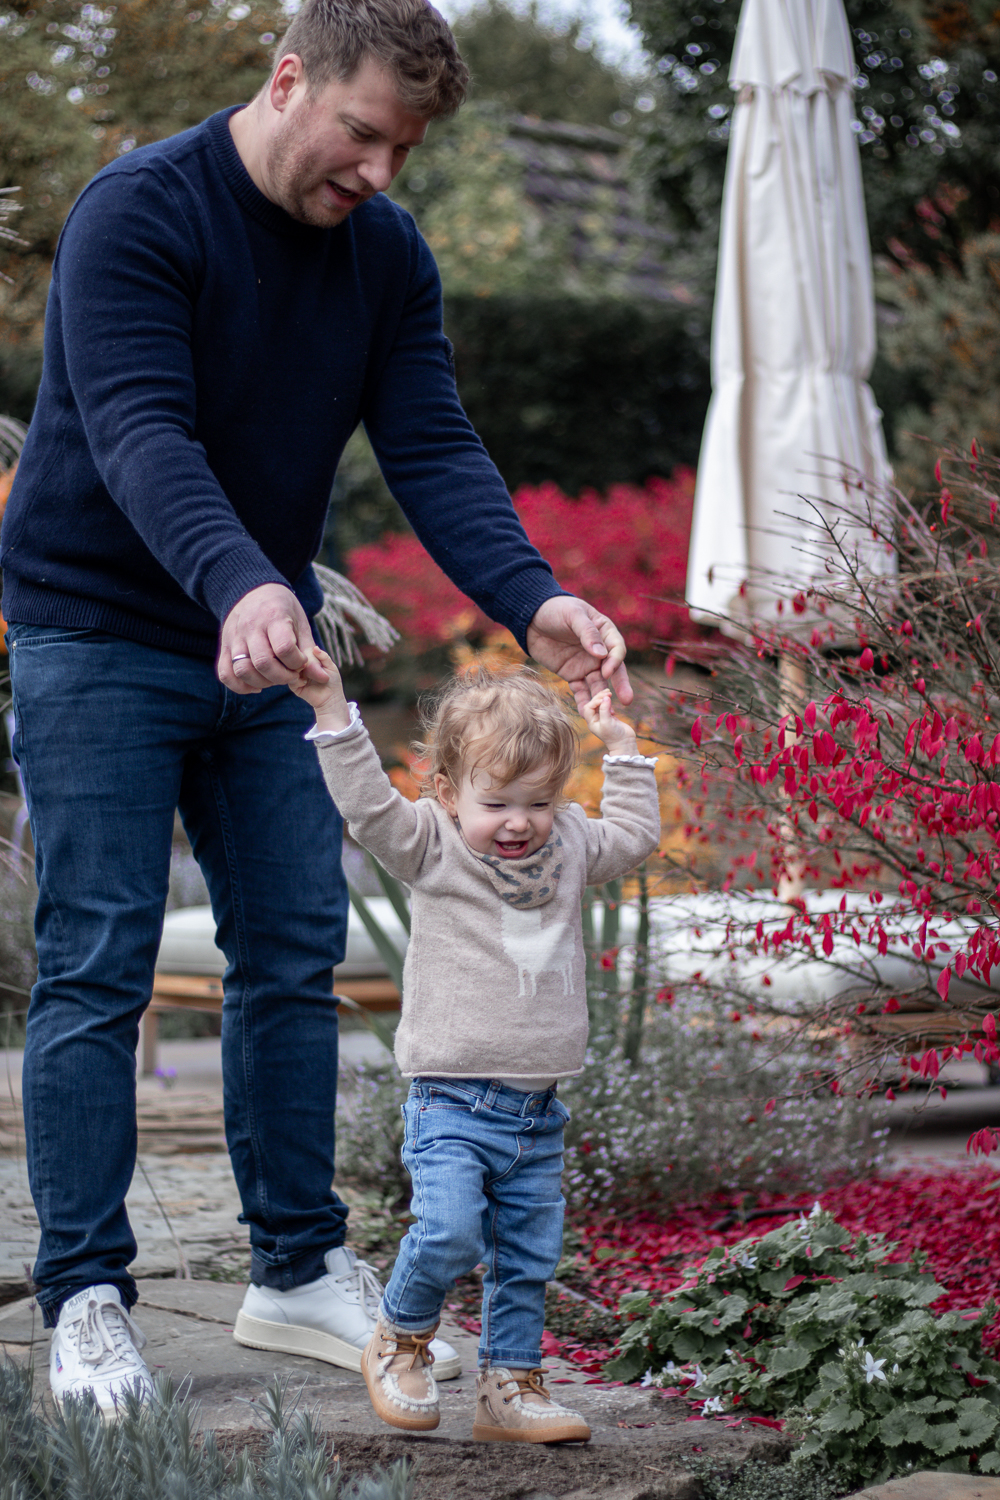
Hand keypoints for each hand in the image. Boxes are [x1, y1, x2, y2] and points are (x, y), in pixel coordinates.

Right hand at [218, 583, 327, 693]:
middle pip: (262, 663)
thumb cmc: (282, 609)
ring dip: (262, 682)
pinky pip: (225, 673)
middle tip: (291, 674)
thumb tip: (321, 677)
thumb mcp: (300, 624)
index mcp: (273, 617)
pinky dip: (240, 686)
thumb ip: (309, 652)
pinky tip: (257, 686)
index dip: (297, 662)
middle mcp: (250, 627)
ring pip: (242, 670)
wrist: (253, 591)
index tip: (301, 661)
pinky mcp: (224, 646)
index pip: (284, 648)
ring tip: (275, 678)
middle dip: (282, 677)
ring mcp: (234, 637)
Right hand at [289, 647, 351, 730]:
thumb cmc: (333, 681)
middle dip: (299, 660)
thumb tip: (315, 648)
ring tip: (305, 672)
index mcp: (308, 660)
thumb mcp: (331, 666)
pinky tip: (304, 682)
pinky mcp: (294, 686)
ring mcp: (296, 676)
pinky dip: (296, 679)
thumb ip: (324, 656)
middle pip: (293, 658)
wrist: (331, 698)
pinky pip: (290, 680)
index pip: (300, 650)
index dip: (301, 650)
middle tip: (306, 664)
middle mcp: (300, 667)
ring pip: (289, 668)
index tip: (307, 653)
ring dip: (297, 669)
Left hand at [525, 596, 631, 712]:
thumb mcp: (573, 615)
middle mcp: (599, 651)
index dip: (614, 661)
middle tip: (627, 700)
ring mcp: (586, 664)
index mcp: (605, 632)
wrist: (532, 618)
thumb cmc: (556, 609)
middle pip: (614, 670)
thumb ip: (587, 633)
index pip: (616, 648)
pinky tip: (586, 712)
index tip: (606, 671)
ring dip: (601, 697)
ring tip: (604, 712)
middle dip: (620, 685)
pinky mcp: (572, 674)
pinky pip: (580, 690)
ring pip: (598, 683)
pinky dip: (583, 701)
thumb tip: (601, 654)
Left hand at [581, 689, 638, 755]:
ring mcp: (602, 717)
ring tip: (610, 693)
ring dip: (603, 698)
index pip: (588, 707)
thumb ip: (605, 710)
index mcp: (591, 721)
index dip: (595, 701)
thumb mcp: (607, 723)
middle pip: (593, 704)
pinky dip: (608, 702)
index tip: (604, 698)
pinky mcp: (610, 716)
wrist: (625, 744)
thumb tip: (605, 697)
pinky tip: (612, 701)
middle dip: (599, 697)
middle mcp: (595, 719)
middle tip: (608, 692)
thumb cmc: (614, 736)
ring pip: (600, 704)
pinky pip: (606, 706)